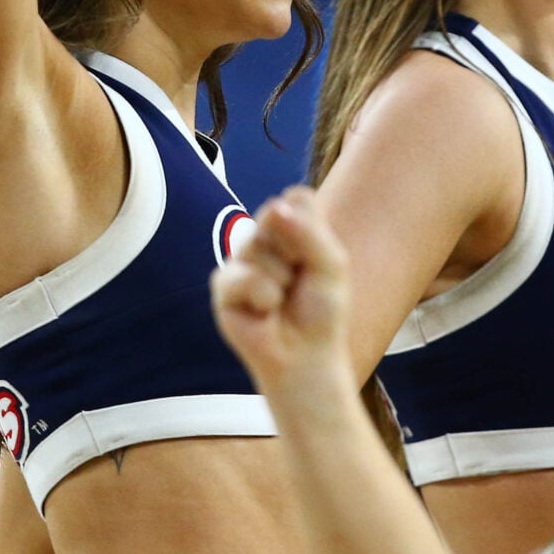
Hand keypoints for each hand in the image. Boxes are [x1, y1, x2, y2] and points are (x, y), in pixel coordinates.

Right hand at [211, 188, 353, 397]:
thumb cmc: (321, 311)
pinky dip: (262, 296)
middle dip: (295, 250)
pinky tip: (264, 312)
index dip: (310, 224)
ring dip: (280, 277)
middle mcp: (263, 239)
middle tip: (299, 280)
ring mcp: (241, 260)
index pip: (297, 197)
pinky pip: (241, 276)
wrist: (306, 356)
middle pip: (273, 214)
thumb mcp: (330, 265)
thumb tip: (274, 207)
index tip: (317, 256)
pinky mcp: (223, 286)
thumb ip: (308, 231)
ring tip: (281, 299)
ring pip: (254, 243)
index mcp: (291, 228)